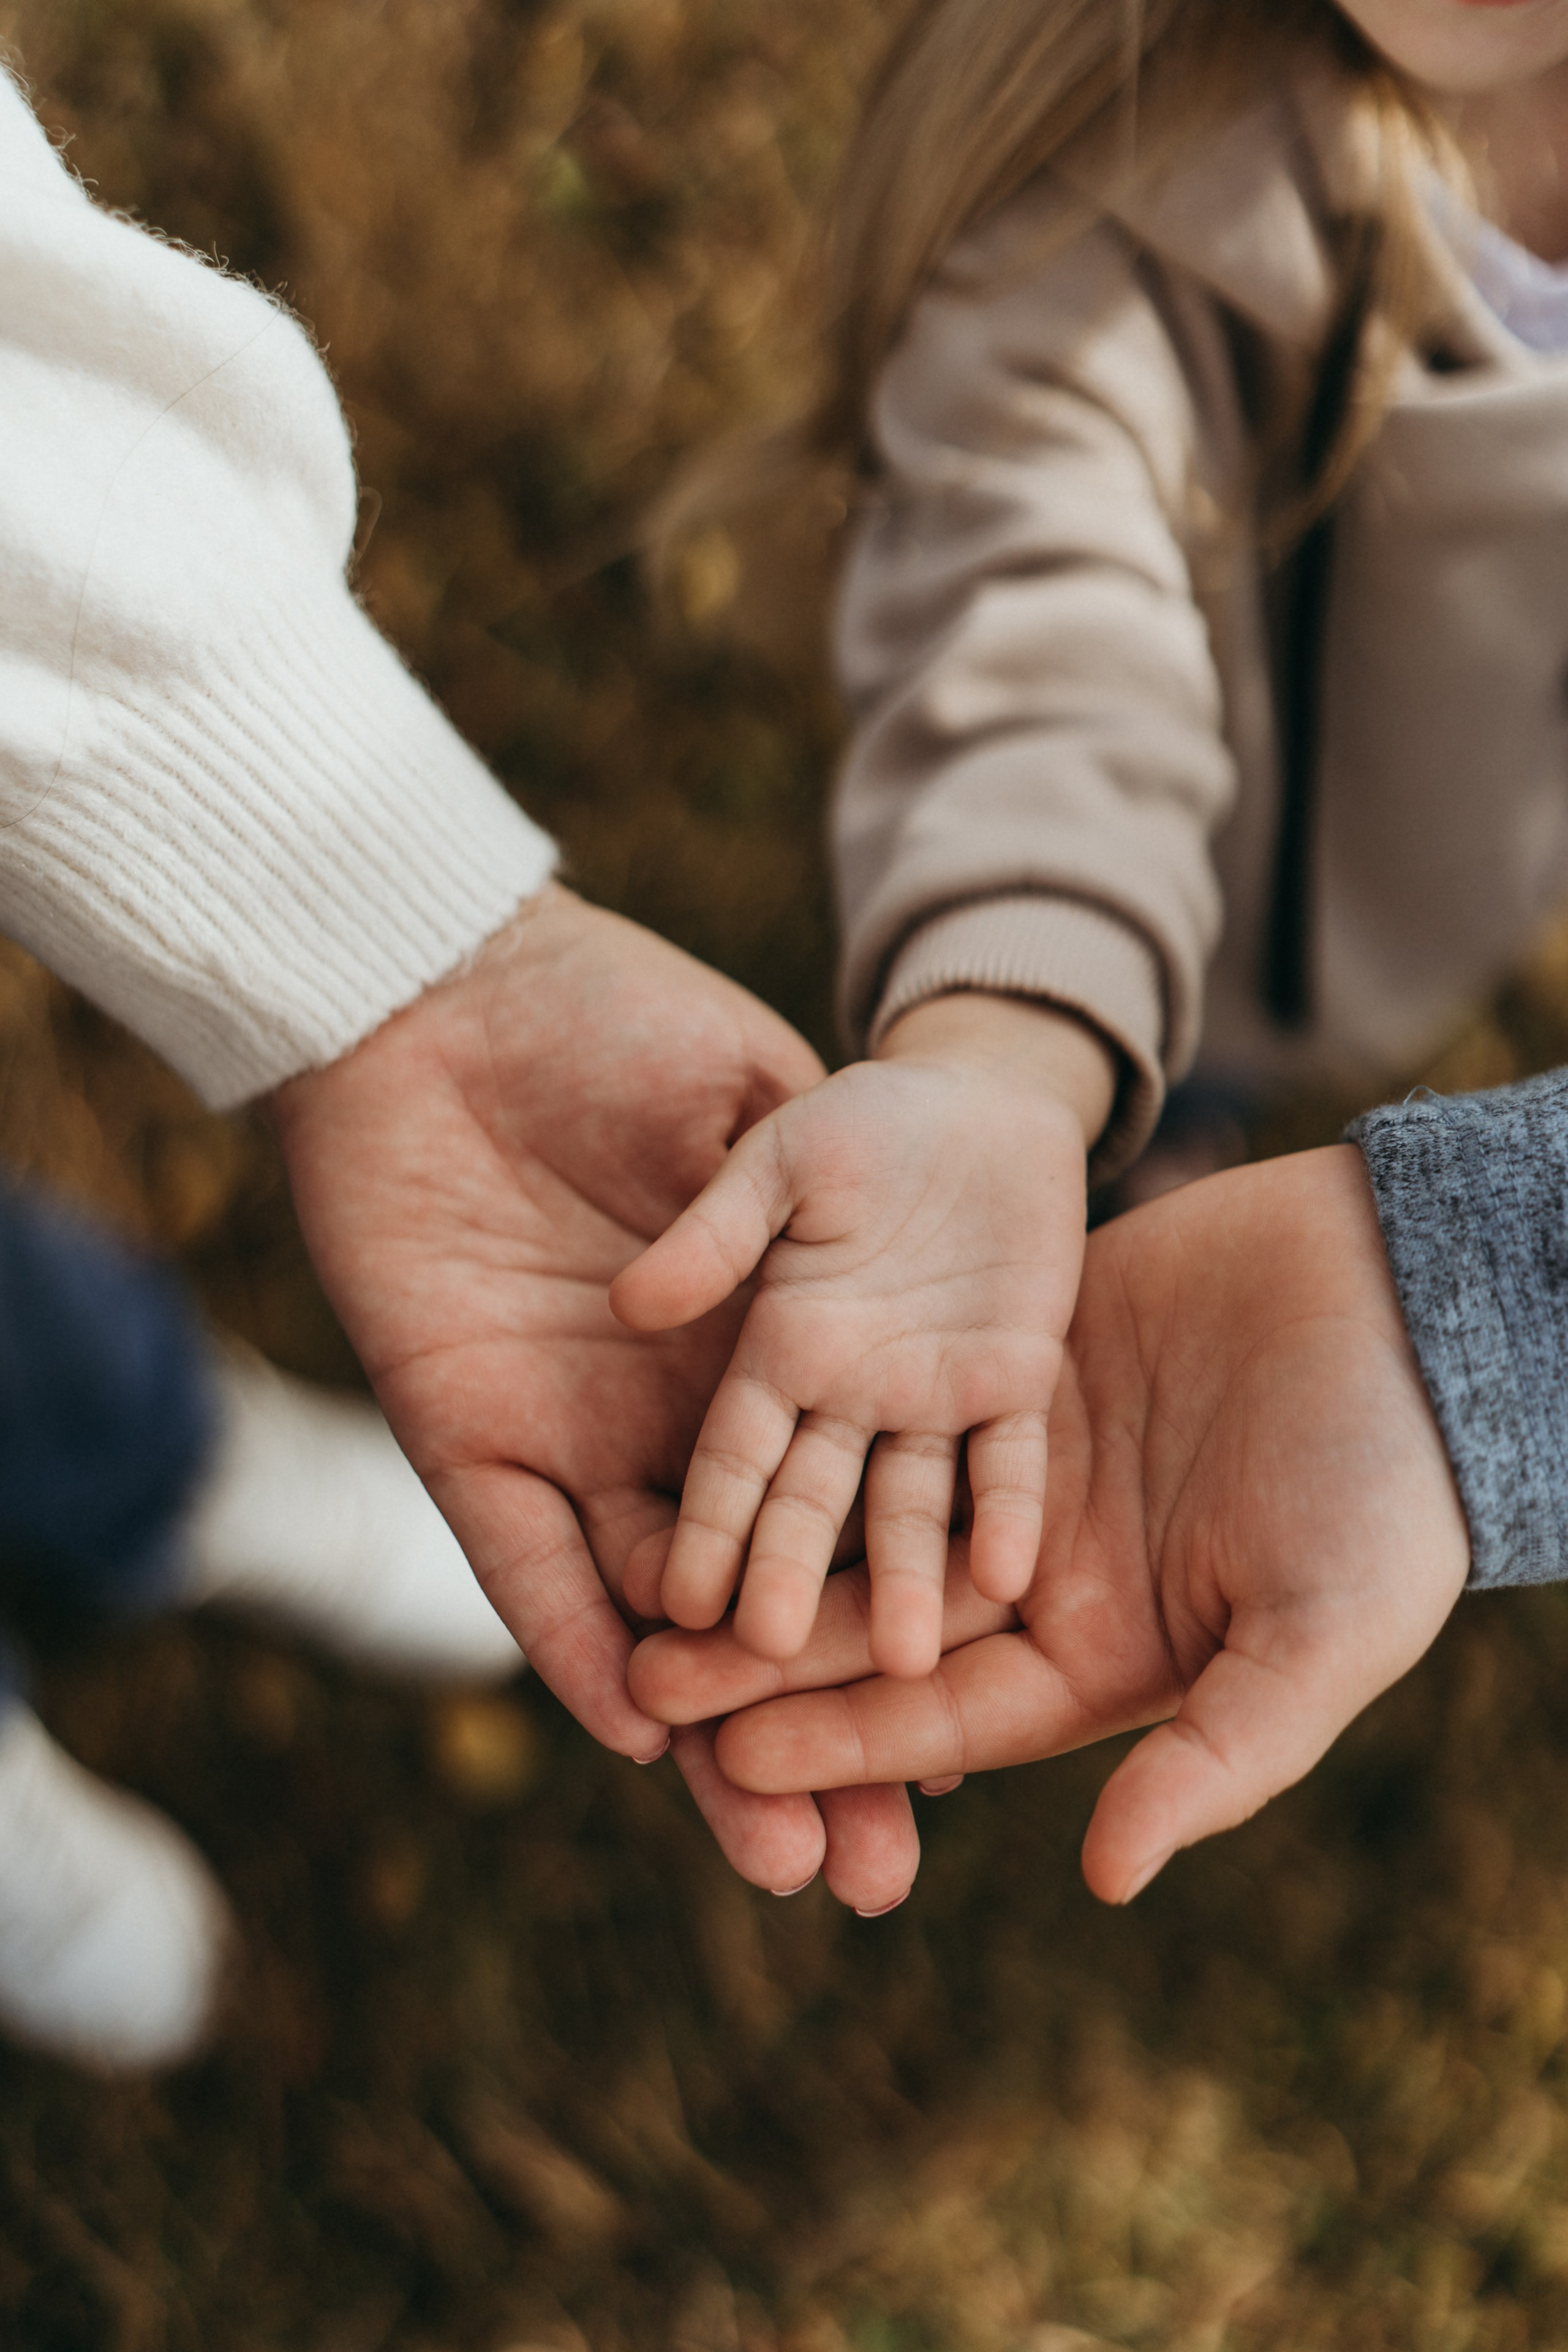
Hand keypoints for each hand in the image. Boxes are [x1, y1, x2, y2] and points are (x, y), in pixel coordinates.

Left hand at [271, 884, 919, 1903]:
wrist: (451, 990)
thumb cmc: (623, 1019)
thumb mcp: (773, 1112)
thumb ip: (836, 1223)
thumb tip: (936, 1314)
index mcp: (771, 1355)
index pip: (849, 1523)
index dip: (902, 1635)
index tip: (974, 1740)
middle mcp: (677, 1427)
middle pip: (763, 1611)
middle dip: (819, 1741)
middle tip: (883, 1881)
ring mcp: (572, 1441)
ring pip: (649, 1621)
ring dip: (709, 1740)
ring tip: (784, 1859)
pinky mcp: (464, 1434)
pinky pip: (523, 1562)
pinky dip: (573, 1642)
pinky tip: (635, 1733)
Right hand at [611, 995, 1113, 1677]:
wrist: (965, 1086)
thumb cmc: (836, 1108)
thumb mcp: (769, 1152)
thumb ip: (714, 1234)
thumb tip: (633, 1303)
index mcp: (763, 1355)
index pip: (722, 1472)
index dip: (702, 1543)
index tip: (675, 1630)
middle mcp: (840, 1393)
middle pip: (811, 1515)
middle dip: (796, 1598)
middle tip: (778, 1682)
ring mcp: (927, 1390)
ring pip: (911, 1506)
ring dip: (908, 1586)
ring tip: (909, 1669)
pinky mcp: (1015, 1370)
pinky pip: (1012, 1455)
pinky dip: (1007, 1511)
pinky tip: (1011, 1577)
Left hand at [629, 1146, 1470, 1902]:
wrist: (1409, 1306)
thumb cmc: (1388, 1487)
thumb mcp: (1315, 1638)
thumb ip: (1217, 1760)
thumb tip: (1105, 1879)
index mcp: (1106, 1650)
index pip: (945, 1715)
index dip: (839, 1743)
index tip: (728, 1768)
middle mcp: (1046, 1569)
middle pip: (883, 1626)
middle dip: (769, 1659)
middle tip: (643, 1681)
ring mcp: (1023, 1465)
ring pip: (870, 1517)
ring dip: (774, 1547)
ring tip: (651, 1575)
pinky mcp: (1017, 1366)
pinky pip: (901, 1408)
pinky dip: (825, 1425)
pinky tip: (734, 1439)